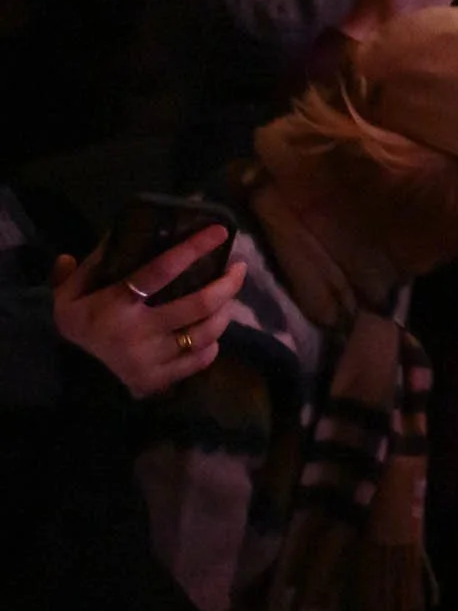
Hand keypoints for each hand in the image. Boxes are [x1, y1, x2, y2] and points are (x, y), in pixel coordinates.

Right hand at [51, 230, 247, 398]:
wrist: (65, 370)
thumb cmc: (79, 321)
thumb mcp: (69, 291)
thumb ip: (91, 263)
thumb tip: (115, 233)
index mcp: (116, 305)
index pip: (162, 271)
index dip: (194, 248)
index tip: (220, 231)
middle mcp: (138, 333)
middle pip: (199, 305)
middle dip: (228, 283)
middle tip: (239, 267)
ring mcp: (151, 359)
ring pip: (205, 333)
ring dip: (226, 311)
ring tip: (229, 295)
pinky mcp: (158, 379)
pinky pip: (199, 359)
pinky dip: (213, 343)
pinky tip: (213, 329)